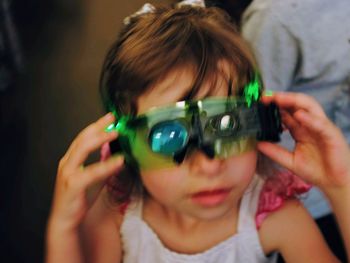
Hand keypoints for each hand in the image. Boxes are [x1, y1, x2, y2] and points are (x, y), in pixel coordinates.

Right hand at [48, 113, 123, 230]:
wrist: (66, 219)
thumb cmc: (79, 198)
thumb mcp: (94, 178)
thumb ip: (102, 164)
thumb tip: (114, 152)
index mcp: (71, 160)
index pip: (83, 137)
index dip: (96, 126)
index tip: (110, 118)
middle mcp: (67, 163)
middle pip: (82, 139)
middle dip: (98, 127)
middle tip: (113, 118)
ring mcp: (68, 173)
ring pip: (82, 150)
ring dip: (100, 139)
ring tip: (115, 133)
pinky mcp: (73, 184)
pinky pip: (91, 172)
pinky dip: (106, 165)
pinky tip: (119, 161)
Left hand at [258, 92, 349, 191]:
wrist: (336, 183)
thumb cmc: (316, 170)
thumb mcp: (290, 161)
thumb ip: (275, 152)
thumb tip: (257, 144)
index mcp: (300, 129)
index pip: (286, 112)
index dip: (273, 106)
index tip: (259, 103)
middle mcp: (310, 125)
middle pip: (296, 104)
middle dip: (281, 98)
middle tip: (265, 97)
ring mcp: (322, 128)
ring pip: (309, 107)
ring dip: (294, 101)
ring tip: (278, 99)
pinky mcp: (332, 135)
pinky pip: (321, 124)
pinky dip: (310, 118)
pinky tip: (298, 115)